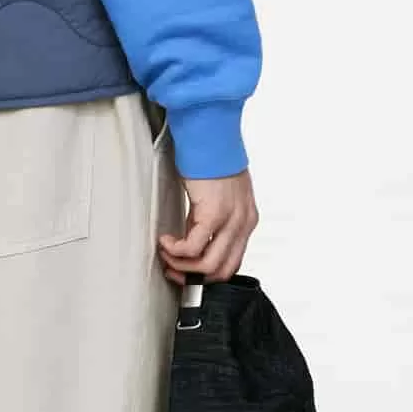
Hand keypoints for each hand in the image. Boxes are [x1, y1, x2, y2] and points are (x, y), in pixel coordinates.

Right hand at [158, 165, 258, 285]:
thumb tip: (193, 242)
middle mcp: (243, 223)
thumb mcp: (217, 197)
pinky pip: (192, 248)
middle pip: (221, 271)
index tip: (186, 272)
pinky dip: (175, 250)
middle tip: (172, 268)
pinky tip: (166, 240)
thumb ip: (209, 221)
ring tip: (166, 253)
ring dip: (181, 266)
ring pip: (207, 265)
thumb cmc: (211, 159)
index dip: (206, 275)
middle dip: (192, 277)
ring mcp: (231, 220)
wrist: (210, 135)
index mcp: (246, 221)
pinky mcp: (213, 214)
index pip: (232, 263)